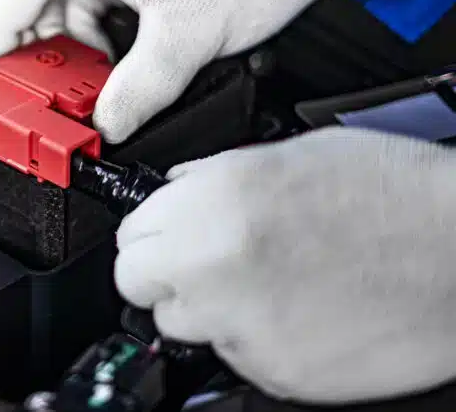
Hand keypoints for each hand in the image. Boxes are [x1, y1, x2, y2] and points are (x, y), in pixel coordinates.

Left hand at [115, 128, 455, 403]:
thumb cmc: (394, 193)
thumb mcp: (289, 154)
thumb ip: (213, 177)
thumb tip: (174, 192)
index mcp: (213, 202)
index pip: (129, 233)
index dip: (153, 232)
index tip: (170, 236)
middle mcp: (215, 264)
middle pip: (136, 283)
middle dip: (162, 272)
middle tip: (204, 263)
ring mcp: (242, 325)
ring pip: (180, 324)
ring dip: (205, 307)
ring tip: (264, 283)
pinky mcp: (274, 370)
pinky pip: (233, 355)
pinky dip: (253, 337)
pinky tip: (297, 309)